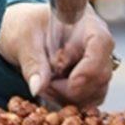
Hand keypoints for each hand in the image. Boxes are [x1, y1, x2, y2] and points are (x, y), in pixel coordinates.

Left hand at [0, 3, 115, 108]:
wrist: (23, 32)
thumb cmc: (25, 26)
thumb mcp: (23, 40)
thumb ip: (32, 62)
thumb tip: (37, 88)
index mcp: (85, 22)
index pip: (101, 43)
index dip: (91, 66)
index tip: (72, 82)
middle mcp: (97, 43)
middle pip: (102, 73)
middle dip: (74, 88)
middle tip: (47, 85)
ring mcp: (96, 64)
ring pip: (97, 90)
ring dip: (70, 98)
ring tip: (45, 86)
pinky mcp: (90, 81)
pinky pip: (89, 99)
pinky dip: (70, 102)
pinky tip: (51, 92)